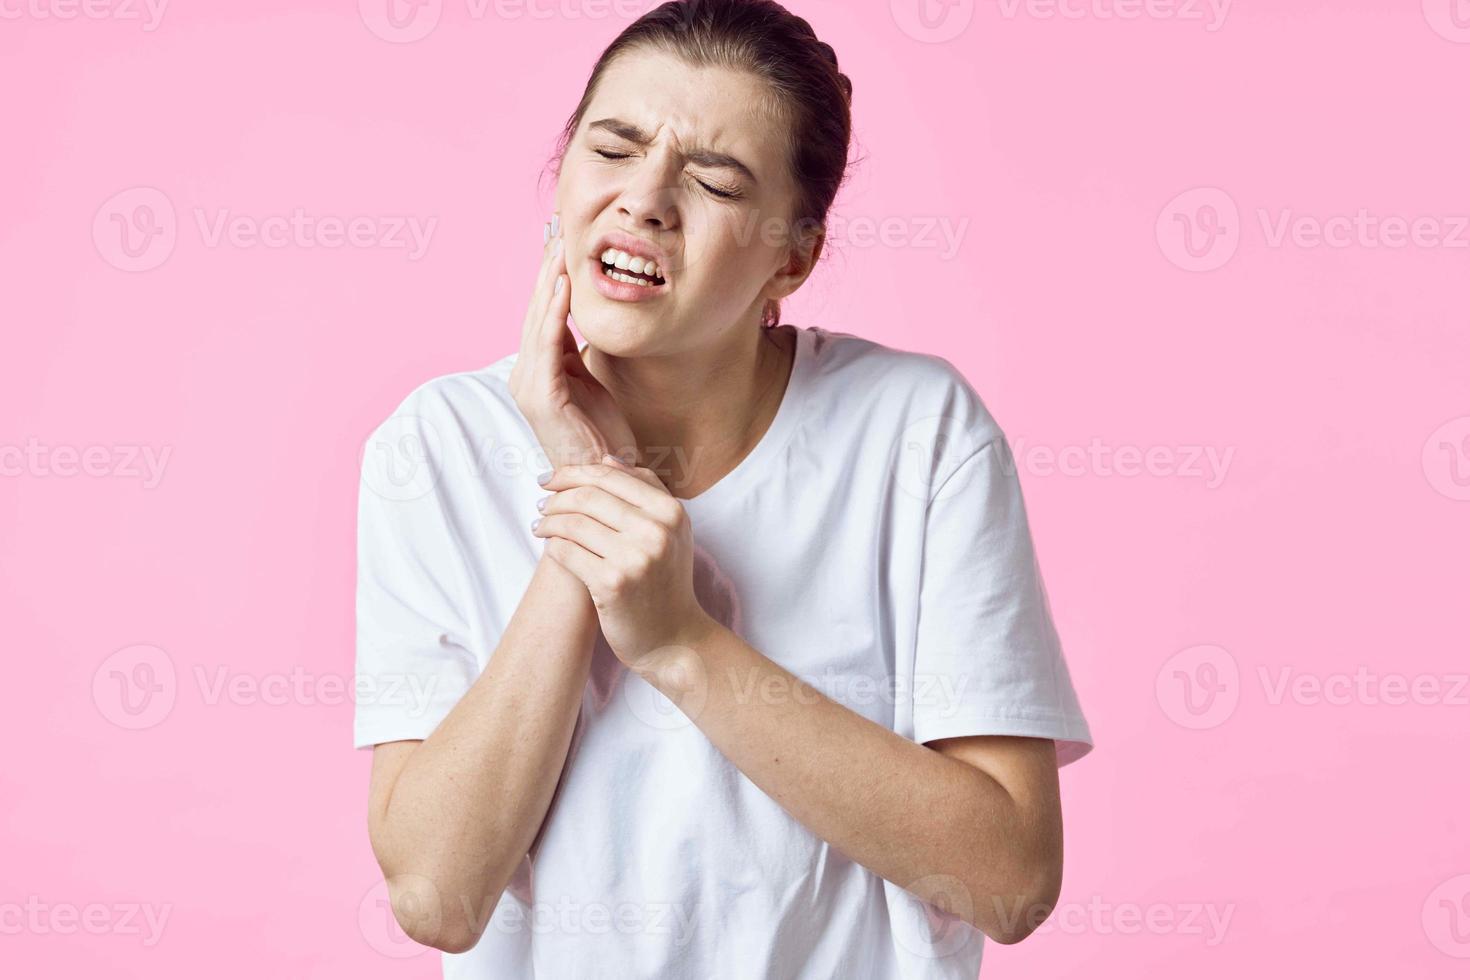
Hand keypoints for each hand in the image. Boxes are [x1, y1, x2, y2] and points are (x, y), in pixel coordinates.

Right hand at [508, 212, 637, 471]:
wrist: (608, 478)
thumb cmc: (602, 435)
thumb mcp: (588, 382)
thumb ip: (575, 352)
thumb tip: (576, 317)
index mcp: (535, 370)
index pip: (541, 313)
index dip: (550, 276)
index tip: (560, 240)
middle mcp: (525, 376)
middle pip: (534, 311)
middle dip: (546, 269)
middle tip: (557, 229)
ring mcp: (530, 387)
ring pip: (537, 323)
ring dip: (549, 282)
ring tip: (559, 248)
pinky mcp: (543, 398)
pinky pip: (548, 346)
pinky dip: (554, 315)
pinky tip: (563, 289)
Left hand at [531, 457, 714, 668]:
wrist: (674, 637)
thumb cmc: (665, 580)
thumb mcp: (671, 530)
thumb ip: (645, 490)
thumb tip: (607, 458)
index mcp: (671, 511)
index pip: (609, 475)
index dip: (572, 472)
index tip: (550, 479)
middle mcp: (656, 531)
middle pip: (587, 497)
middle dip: (555, 497)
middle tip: (541, 504)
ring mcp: (635, 558)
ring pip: (573, 524)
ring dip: (548, 522)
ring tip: (539, 526)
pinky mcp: (612, 584)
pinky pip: (567, 553)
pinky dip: (553, 548)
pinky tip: (549, 548)